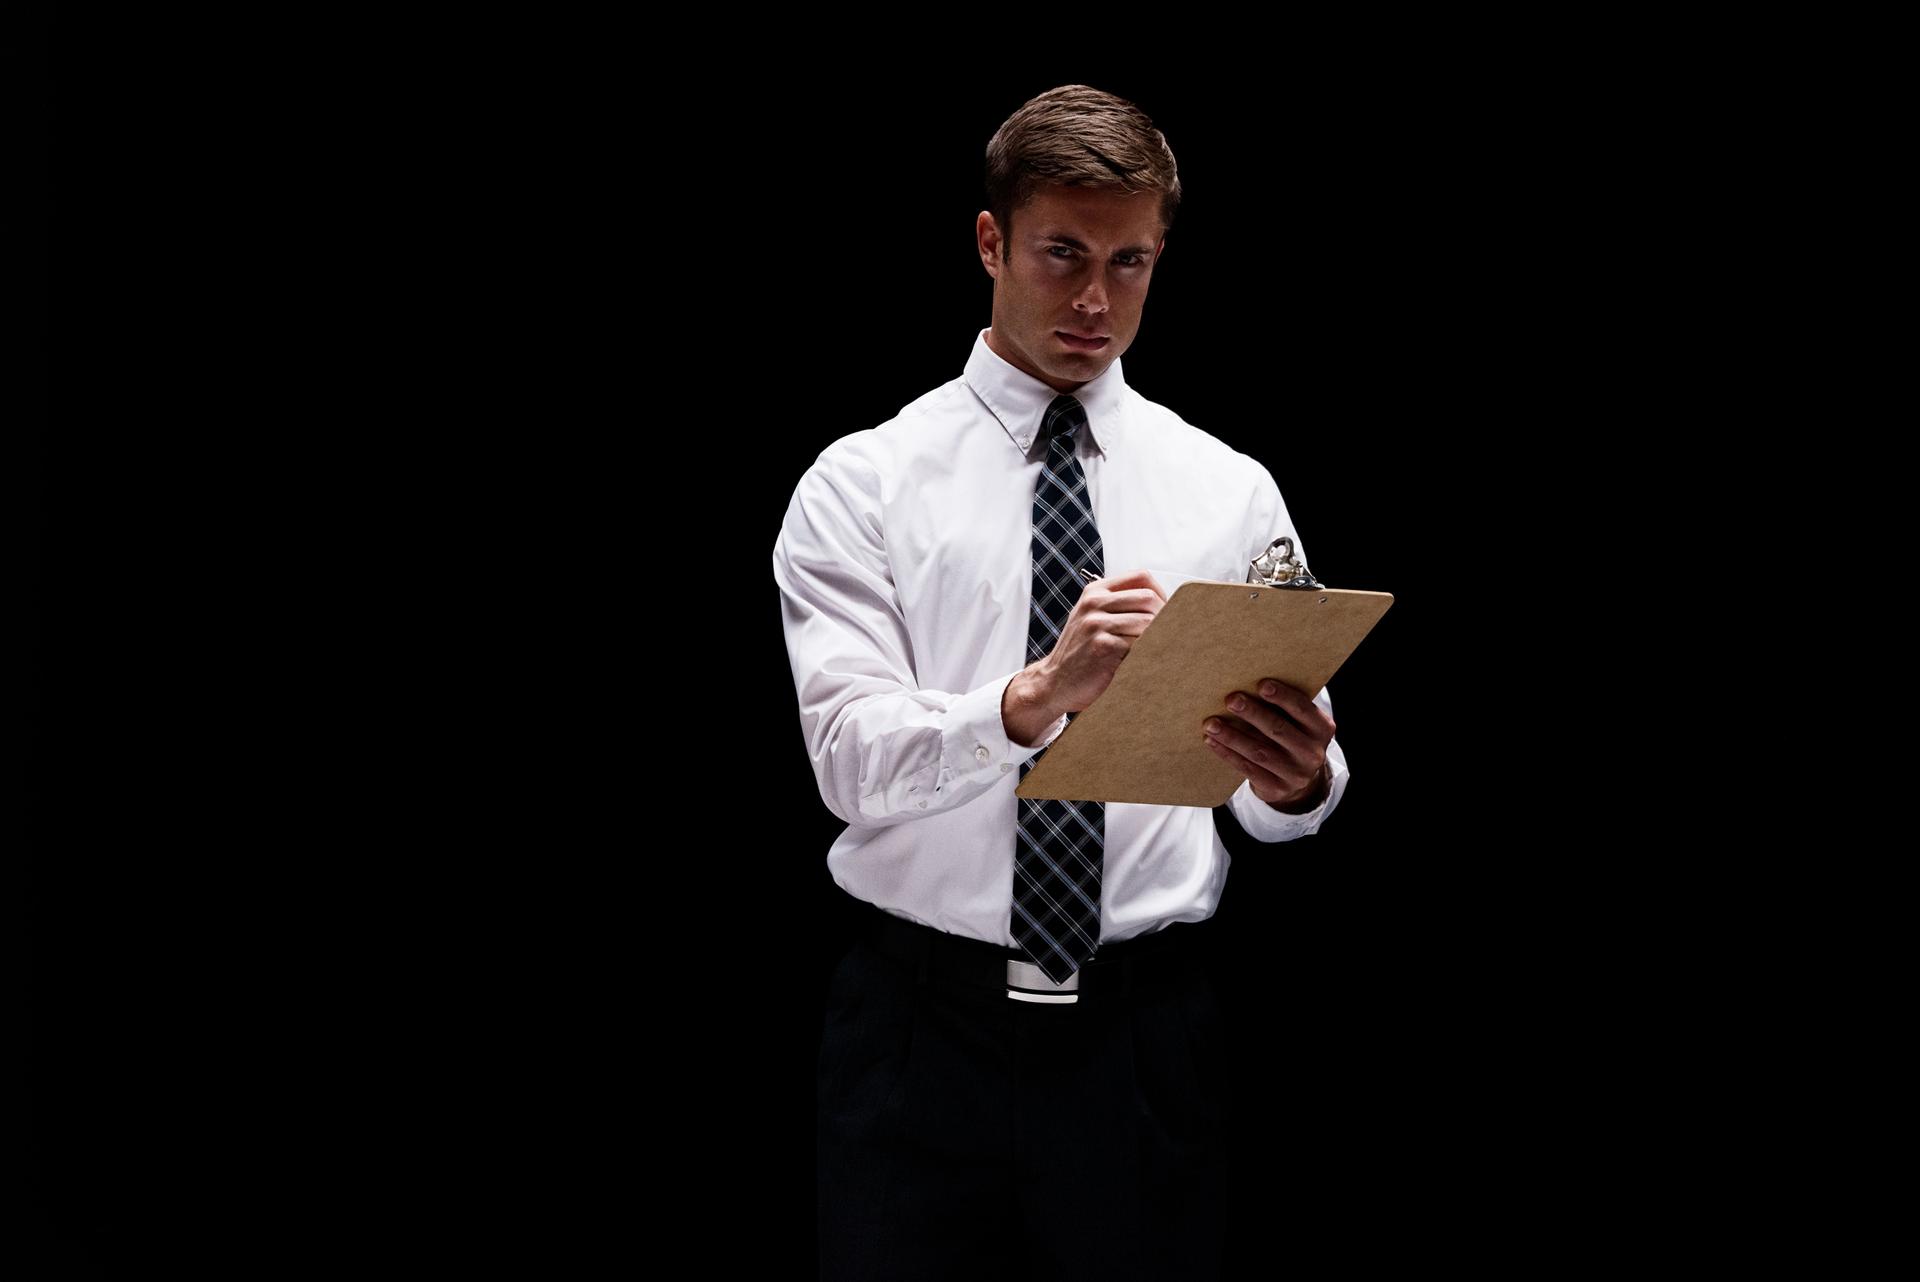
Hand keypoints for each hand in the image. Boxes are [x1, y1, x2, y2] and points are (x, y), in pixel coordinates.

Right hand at [1030, 568, 1167, 715]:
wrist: (1055, 682)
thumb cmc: (1081, 653)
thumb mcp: (1093, 619)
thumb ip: (1120, 606)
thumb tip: (1164, 605)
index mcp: (1095, 592)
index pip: (1141, 577)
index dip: (1160, 593)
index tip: (1165, 611)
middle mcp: (1094, 603)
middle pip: (1148, 599)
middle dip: (1164, 618)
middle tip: (1166, 636)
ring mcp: (1096, 624)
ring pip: (1147, 623)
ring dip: (1156, 639)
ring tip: (1153, 651)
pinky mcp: (1102, 646)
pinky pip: (1139, 645)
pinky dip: (1146, 655)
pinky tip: (1140, 663)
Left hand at [1201, 678, 1333, 811]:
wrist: (1297, 780)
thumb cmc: (1291, 738)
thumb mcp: (1298, 723)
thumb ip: (1283, 707)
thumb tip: (1247, 682)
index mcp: (1322, 729)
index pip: (1302, 709)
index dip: (1282, 696)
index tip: (1261, 684)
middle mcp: (1312, 753)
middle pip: (1278, 730)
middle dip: (1252, 713)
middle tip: (1230, 699)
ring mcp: (1295, 774)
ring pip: (1259, 751)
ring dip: (1232, 736)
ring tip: (1211, 723)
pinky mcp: (1276, 789)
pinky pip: (1247, 768)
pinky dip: (1227, 753)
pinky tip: (1212, 741)